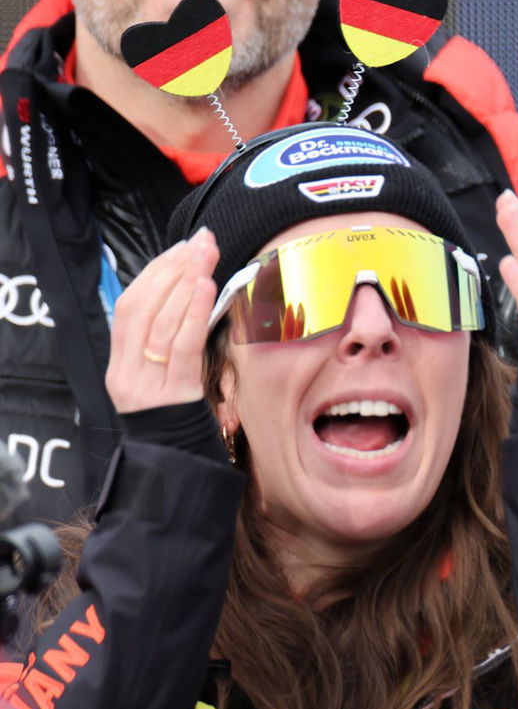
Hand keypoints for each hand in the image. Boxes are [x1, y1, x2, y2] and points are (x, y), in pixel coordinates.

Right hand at [106, 229, 219, 413]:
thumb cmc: (179, 418)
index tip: (182, 247)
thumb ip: (166, 342)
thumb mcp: (164, 378)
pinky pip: (182, 347)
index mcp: (120, 364)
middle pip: (143, 307)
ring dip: (186, 282)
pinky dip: (192, 313)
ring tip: (206, 255)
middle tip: (202, 241)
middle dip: (173, 268)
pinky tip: (206, 287)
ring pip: (161, 322)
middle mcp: (126, 372)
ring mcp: (146, 384)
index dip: (155, 272)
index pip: (130, 306)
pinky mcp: (173, 394)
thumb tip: (188, 294)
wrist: (178, 467)